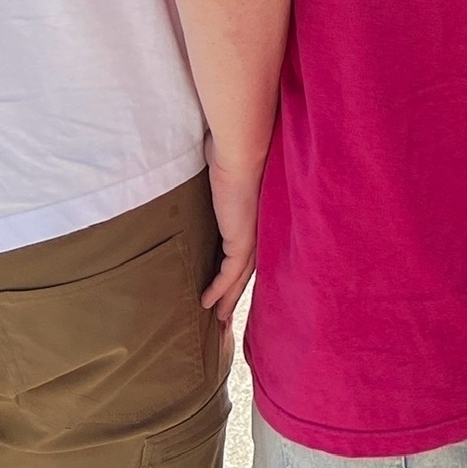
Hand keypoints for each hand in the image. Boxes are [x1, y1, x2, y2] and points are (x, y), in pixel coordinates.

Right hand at [200, 134, 261, 325]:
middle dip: (237, 291)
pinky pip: (229, 273)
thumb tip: (211, 173)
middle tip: (226, 312)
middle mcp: (259, 228)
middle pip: (249, 268)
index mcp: (257, 214)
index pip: (252, 247)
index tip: (233, 282)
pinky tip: (207, 303)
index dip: (243, 267)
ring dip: (228, 297)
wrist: (241, 151)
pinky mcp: (241, 240)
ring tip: (217, 316)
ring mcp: (252, 236)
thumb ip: (221, 181)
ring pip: (241, 276)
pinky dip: (219, 289)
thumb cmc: (232, 152)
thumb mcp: (225, 171)